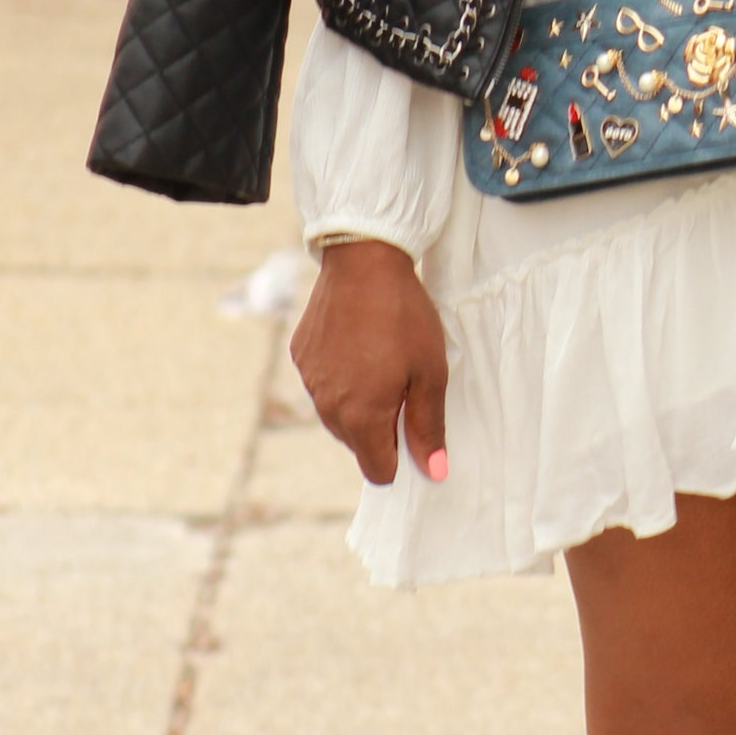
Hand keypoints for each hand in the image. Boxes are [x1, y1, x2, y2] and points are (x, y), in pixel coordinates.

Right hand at [290, 240, 450, 485]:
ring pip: (338, 416)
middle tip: (405, 388)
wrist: (363, 262)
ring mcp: (309, 381)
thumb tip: (434, 472)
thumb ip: (428, 427)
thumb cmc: (404, 317)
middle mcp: (327, 407)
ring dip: (359, 405)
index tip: (415, 430)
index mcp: (360, 417)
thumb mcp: (430, 373)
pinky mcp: (301, 356)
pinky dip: (341, 378)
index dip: (401, 458)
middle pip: (357, 444)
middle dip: (381, 429)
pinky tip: (359, 347)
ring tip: (383, 365)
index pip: (377, 470)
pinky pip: (323, 385)